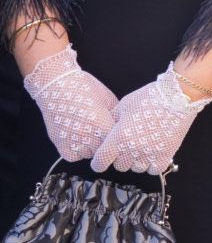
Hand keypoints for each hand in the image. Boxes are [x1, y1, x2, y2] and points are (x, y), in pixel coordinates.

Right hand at [22, 46, 117, 161]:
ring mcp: (74, 143)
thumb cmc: (86, 89)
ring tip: (90, 133)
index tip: (121, 134)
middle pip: (105, 150)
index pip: (118, 142)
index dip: (120, 137)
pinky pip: (74, 156)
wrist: (58, 87)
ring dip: (92, 148)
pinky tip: (79, 138)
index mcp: (103, 126)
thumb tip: (122, 128)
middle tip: (103, 132)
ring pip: (90, 154)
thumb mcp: (109, 101)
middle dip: (107, 143)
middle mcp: (88, 138)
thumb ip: (116, 118)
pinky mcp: (61, 146)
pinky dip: (77, 151)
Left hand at [91, 64, 210, 174]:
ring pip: (136, 168)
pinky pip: (153, 170)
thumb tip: (105, 130)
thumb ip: (113, 120)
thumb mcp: (124, 105)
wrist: (178, 96)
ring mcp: (150, 154)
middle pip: (119, 166)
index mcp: (118, 138)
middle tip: (128, 144)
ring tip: (143, 146)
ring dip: (136, 160)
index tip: (102, 159)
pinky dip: (152, 164)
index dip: (99, 162)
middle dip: (121, 157)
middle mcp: (132, 150)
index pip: (100, 163)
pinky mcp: (166, 155)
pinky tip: (153, 152)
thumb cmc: (149, 97)